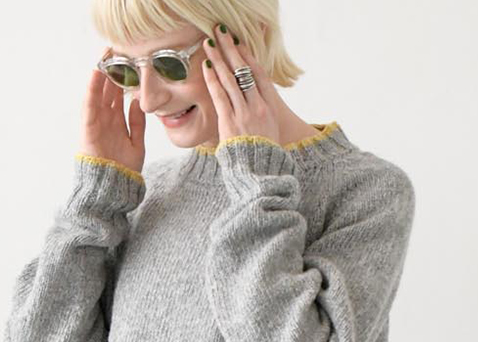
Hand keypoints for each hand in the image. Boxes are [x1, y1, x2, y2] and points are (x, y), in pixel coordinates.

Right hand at [78, 52, 145, 173]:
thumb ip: (137, 124)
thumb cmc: (124, 172)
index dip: (124, 78)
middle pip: (108, 89)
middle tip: (118, 48)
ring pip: (99, 92)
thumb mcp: (136, 144)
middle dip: (113, 69)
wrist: (112, 191)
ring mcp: (96, 123)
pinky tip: (97, 71)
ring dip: (102, 72)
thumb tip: (138, 104)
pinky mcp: (88, 128)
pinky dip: (92, 88)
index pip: (119, 94)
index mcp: (117, 123)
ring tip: (106, 52)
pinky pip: (90, 104)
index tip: (131, 60)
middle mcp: (105, 120)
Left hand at [201, 24, 279, 145]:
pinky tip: (207, 66)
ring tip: (210, 43)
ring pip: (230, 79)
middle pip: (243, 71)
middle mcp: (258, 105)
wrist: (261, 173)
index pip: (259, 74)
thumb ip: (261, 116)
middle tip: (221, 33)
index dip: (248, 57)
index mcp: (270, 106)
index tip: (239, 44)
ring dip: (218, 58)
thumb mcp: (271, 132)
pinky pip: (220, 96)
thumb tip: (252, 106)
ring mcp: (244, 113)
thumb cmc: (264, 156)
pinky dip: (213, 79)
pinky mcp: (230, 121)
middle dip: (230, 49)